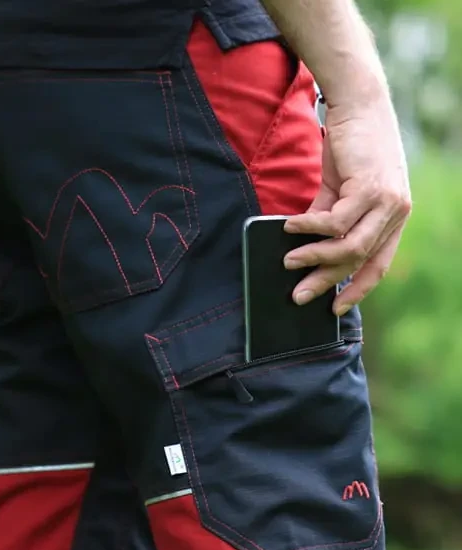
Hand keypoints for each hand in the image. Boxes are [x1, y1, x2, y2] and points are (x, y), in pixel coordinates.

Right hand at [282, 93, 411, 315]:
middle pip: (359, 260)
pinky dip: (310, 228)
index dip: (356, 290)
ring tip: (288, 261)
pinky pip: (335, 221)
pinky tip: (289, 227)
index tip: (334, 310)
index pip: (378, 265)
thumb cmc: (349, 148)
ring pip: (350, 246)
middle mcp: (397, 213)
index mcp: (392, 218)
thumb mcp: (338, 191)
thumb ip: (326, 219)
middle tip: (299, 295)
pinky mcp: (370, 187)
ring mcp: (388, 201)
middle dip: (325, 281)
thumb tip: (302, 246)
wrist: (358, 105)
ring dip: (315, 257)